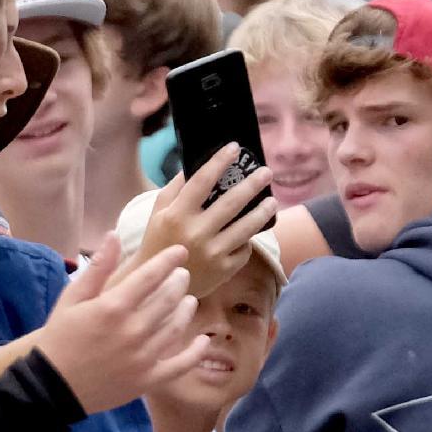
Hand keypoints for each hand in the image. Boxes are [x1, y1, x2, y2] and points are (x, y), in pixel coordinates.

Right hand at [29, 237, 203, 413]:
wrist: (52, 386)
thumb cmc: (60, 338)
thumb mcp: (72, 298)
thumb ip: (98, 268)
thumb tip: (115, 235)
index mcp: (114, 307)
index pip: (151, 276)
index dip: (169, 260)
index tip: (181, 251)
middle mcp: (133, 330)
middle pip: (168, 300)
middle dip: (179, 283)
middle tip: (183, 276)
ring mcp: (143, 357)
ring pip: (176, 328)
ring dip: (186, 310)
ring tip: (189, 301)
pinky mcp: (147, 380)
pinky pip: (179, 366)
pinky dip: (195, 353)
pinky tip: (203, 341)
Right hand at [135, 148, 278, 295]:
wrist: (160, 283)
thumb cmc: (159, 241)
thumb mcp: (158, 213)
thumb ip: (175, 189)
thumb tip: (196, 165)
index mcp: (177, 215)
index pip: (202, 181)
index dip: (219, 161)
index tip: (234, 147)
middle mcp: (196, 233)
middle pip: (232, 202)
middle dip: (253, 184)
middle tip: (267, 172)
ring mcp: (212, 253)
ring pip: (246, 227)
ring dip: (263, 212)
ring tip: (272, 201)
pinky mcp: (224, 269)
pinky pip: (244, 249)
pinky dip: (246, 240)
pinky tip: (248, 233)